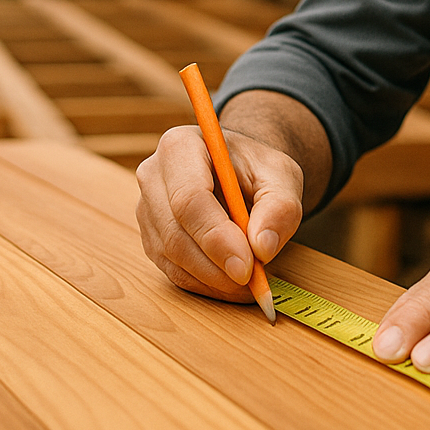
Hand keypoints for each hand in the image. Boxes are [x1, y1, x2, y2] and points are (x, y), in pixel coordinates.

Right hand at [135, 124, 304, 299]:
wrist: (240, 173)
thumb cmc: (257, 169)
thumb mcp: (282, 177)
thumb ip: (280, 208)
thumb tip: (262, 247)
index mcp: (181, 146)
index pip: (189, 199)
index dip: (216, 237)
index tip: (246, 266)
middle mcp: (153, 176)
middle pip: (175, 233)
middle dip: (216, 265)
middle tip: (253, 281)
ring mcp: (147, 209)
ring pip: (173, 257)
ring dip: (213, 279)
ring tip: (251, 282)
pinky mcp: (151, 237)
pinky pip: (173, 271)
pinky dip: (205, 284)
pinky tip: (232, 282)